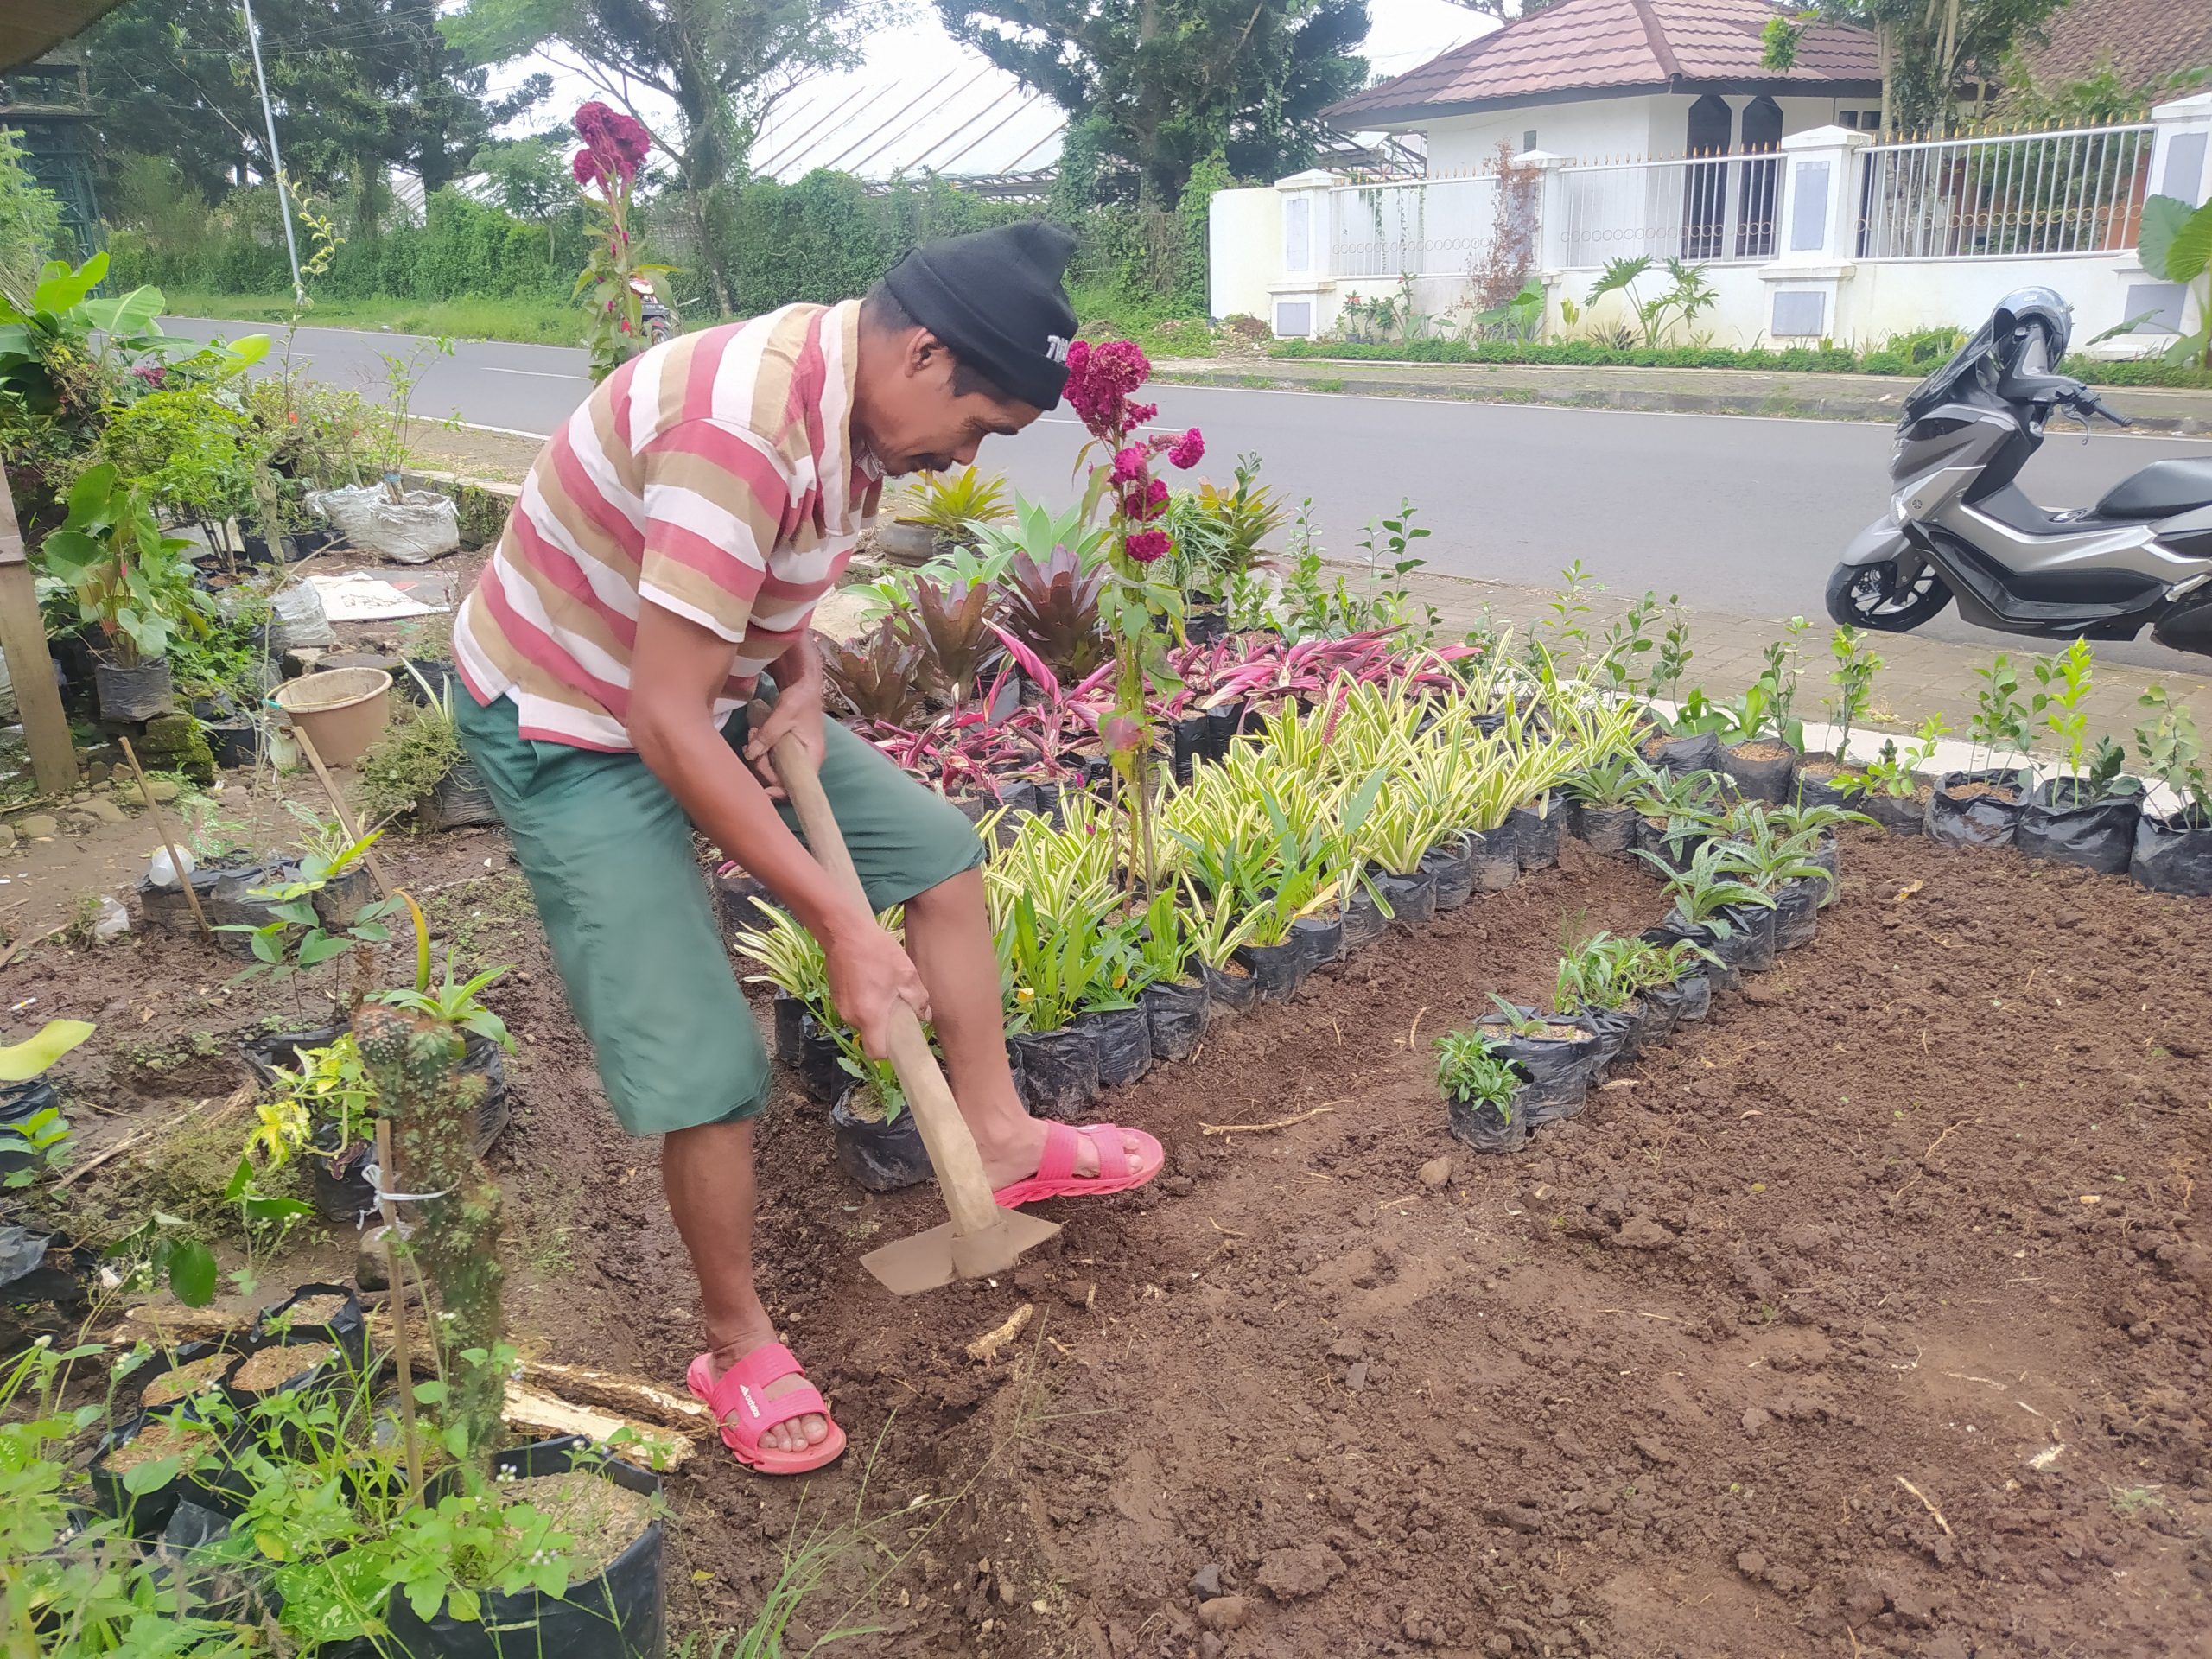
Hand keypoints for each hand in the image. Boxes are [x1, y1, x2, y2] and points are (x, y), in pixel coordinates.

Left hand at [743, 673, 824, 801]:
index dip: (780, 792)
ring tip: (753, 733)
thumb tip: (751, 754)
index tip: (762, 791)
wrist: (804, 684)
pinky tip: (754, 735)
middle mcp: (806, 760)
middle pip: (782, 779)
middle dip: (762, 765)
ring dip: (759, 755)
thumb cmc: (801, 698)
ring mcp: (796, 755)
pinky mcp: (787, 750)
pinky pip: (772, 759)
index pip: (798, 786)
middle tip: (751, 743)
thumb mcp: (784, 712)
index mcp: (812, 756)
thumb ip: (768, 733)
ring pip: (774, 769)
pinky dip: (760, 750)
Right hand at [823, 912, 930, 1058]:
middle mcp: (851, 1016)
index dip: (889, 1051)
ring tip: (884, 987)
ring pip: (863, 1019)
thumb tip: (925, 1016)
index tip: (900, 1039)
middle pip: (871, 1034)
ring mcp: (840, 1006)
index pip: (876, 1052)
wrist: (844, 931)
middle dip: (886, 1024)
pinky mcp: (835, 996)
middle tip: (897, 1003)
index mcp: (870, 1015)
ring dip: (875, 1011)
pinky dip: (864, 1001)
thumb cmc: (877, 951)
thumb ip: (919, 1000)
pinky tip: (871, 980)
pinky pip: (854, 1008)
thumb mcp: (907, 974)